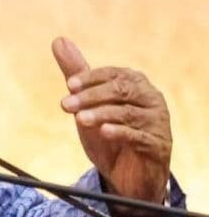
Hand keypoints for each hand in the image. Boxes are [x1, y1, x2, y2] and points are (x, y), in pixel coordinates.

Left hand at [51, 37, 171, 206]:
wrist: (125, 175)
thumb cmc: (107, 132)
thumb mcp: (87, 102)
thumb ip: (76, 73)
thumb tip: (59, 40)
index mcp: (136, 84)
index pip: (115, 74)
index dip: (91, 78)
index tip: (69, 85)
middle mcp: (151, 99)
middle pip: (123, 90)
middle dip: (92, 96)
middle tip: (66, 105)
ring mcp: (157, 123)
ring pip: (129, 113)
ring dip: (101, 114)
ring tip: (80, 119)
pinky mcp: (158, 146)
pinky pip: (139, 136)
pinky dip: (120, 132)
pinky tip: (103, 132)